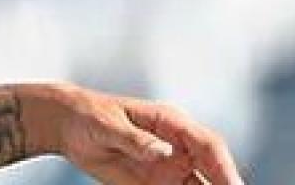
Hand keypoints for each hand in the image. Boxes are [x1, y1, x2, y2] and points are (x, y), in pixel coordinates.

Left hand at [24, 83, 243, 184]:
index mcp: (172, 123)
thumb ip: (135, 139)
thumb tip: (162, 152)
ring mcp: (170, 166)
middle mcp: (178, 145)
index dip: (224, 167)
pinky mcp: (157, 182)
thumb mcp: (109, 125)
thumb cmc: (91, 117)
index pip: (208, 144)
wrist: (70, 127)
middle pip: (212, 168)